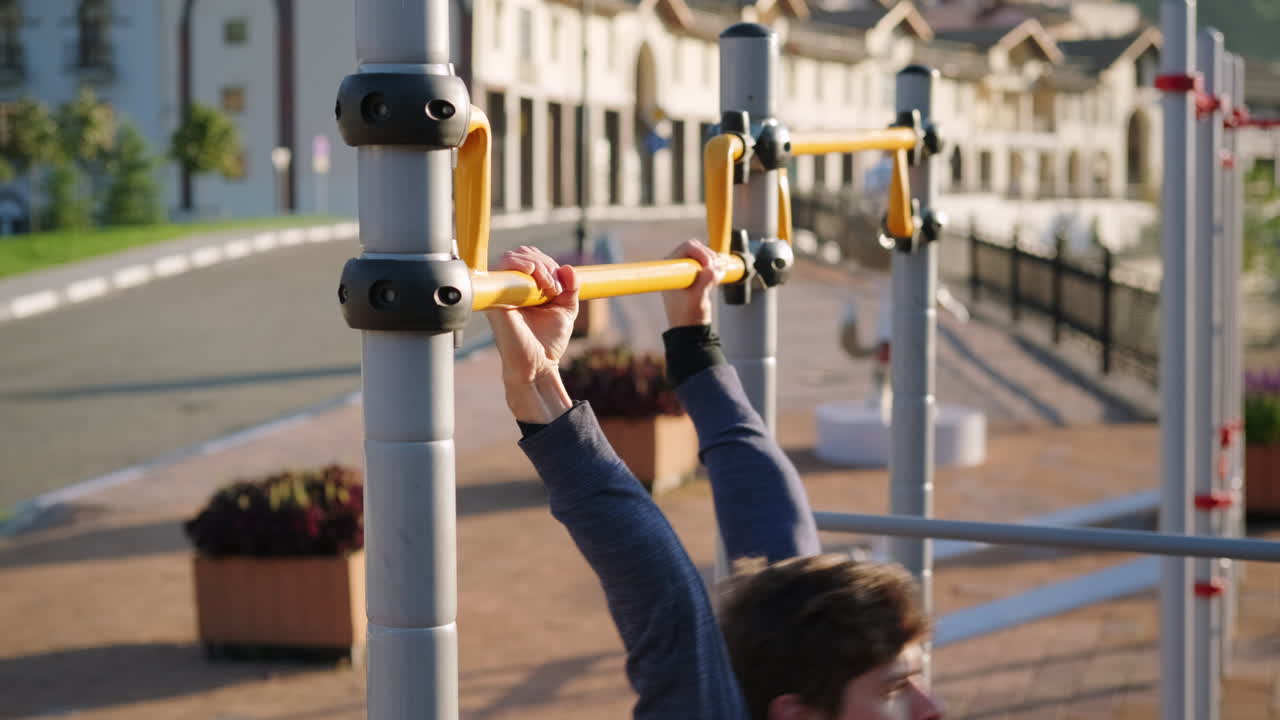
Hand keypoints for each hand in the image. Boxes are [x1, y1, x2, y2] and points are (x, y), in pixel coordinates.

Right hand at [485, 246, 577, 422]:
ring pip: (513, 257)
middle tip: (555, 290)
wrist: (538, 364)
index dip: (549, 263)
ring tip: (549, 289)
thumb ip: (571, 288)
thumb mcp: (566, 309)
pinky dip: (519, 264)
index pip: (533, 257)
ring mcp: (502, 292)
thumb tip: (568, 268)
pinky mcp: (496, 298)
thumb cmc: (548, 341)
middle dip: (546, 265)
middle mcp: (511, 288)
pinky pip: (501, 267)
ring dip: (538, 266)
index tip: (561, 286)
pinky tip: (533, 272)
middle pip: (524, 253)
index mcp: (526, 288)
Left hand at [662, 238, 723, 328]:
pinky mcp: (694, 275)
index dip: (702, 253)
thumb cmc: (688, 315)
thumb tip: (715, 269)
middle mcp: (675, 265)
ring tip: (717, 277)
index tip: (710, 266)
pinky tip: (717, 278)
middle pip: (697, 248)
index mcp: (671, 268)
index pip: (688, 247)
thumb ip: (706, 281)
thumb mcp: (698, 298)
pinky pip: (706, 263)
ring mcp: (684, 270)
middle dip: (710, 257)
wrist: (690, 328)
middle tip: (717, 270)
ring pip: (703, 254)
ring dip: (714, 262)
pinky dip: (714, 268)